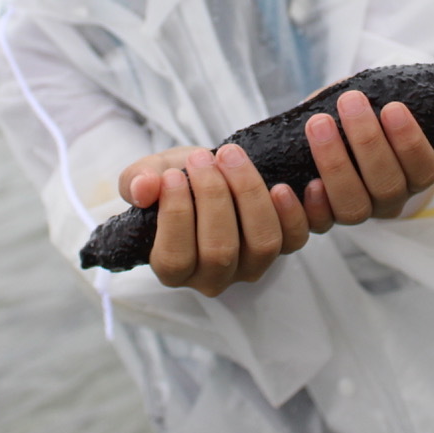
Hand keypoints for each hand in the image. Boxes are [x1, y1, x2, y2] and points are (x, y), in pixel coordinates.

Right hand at [119, 145, 310, 295]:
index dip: (176, 217)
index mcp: (175, 269)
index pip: (175, 259)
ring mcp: (252, 265)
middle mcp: (214, 276)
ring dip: (249, 195)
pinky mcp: (283, 247)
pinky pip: (295, 238)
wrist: (209, 173)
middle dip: (212, 198)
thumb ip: (137, 181)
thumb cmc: (176, 179)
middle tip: (202, 158)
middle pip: (220, 251)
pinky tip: (282, 184)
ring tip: (232, 156)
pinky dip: (293, 212)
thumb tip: (143, 188)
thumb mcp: (151, 176)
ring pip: (262, 244)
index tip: (173, 176)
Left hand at [302, 91, 433, 229]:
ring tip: (319, 123)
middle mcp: (388, 200)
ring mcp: (356, 212)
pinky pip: (319, 223)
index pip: (424, 170)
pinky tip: (306, 182)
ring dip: (335, 163)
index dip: (410, 143)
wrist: (328, 123)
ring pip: (353, 205)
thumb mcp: (395, 109)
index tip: (393, 107)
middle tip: (351, 101)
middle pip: (387, 186)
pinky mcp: (322, 218)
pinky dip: (313, 206)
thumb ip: (429, 124)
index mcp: (413, 177)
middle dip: (368, 142)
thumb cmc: (367, 114)